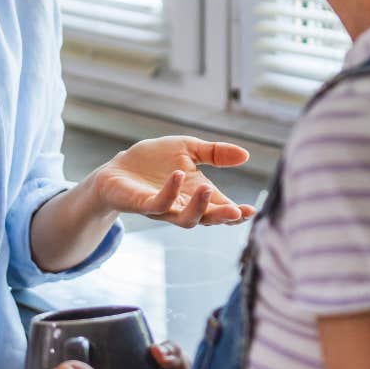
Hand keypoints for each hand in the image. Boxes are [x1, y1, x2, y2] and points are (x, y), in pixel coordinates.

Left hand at [87, 136, 255, 227]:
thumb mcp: (188, 149)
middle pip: (206, 219)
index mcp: (197, 195)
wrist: (118, 167)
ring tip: (208, 188)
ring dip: (198, 207)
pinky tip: (177, 175)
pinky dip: (169, 192)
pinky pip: (158, 203)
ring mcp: (163, 208)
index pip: (221, 209)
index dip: (236, 213)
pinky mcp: (142, 204)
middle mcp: (183, 206)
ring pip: (185, 218)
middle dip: (222, 217)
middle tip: (237, 212)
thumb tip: (246, 155)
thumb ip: (215, 153)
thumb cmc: (153, 161)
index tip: (251, 210)